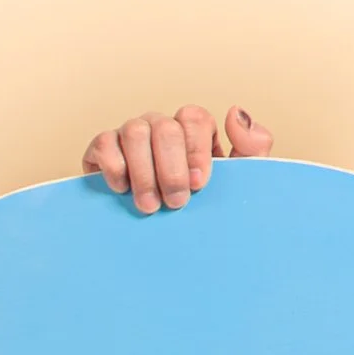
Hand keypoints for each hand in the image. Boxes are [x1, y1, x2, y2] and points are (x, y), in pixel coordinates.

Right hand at [81, 105, 274, 210]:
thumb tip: (235, 113)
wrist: (164, 241)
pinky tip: (123, 190)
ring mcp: (130, 134)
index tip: (199, 184)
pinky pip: (105, 143)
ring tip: (150, 206)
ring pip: (135, 132)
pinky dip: (115, 168)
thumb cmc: (200, 206)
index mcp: (192, 131)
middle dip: (171, 169)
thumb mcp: (235, 181)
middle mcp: (161, 126)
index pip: (194, 118)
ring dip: (145, 174)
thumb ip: (250, 148)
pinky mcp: (103, 148)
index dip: (196, 151)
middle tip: (175, 203)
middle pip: (165, 127)